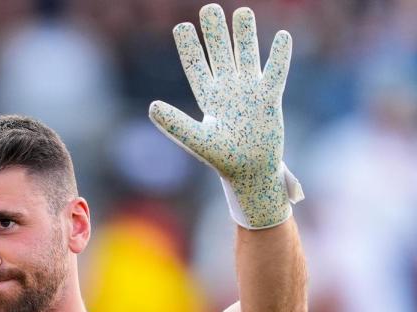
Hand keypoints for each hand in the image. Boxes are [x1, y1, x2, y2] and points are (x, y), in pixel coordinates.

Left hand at [149, 4, 302, 229]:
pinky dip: (279, 55)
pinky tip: (283, 36)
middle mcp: (228, 91)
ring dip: (245, 35)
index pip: (196, 67)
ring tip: (242, 12)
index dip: (189, 47)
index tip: (181, 27)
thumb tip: (151, 106)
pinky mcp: (270, 98)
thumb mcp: (196, 140)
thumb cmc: (222, 159)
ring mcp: (250, 92)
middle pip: (221, 54)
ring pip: (247, 56)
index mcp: (208, 99)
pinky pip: (276, 72)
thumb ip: (175, 123)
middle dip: (215, 32)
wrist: (250, 172)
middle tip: (209, 9)